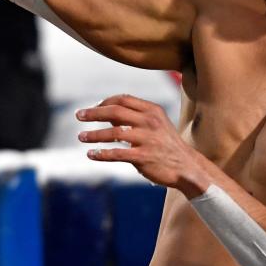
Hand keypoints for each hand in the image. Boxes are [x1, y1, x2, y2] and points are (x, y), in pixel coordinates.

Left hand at [77, 94, 209, 195]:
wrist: (187, 167)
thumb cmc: (166, 144)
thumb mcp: (156, 124)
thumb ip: (133, 117)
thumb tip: (105, 112)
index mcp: (152, 110)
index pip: (123, 99)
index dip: (105, 102)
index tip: (92, 108)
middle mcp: (150, 122)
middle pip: (115, 111)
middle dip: (94, 113)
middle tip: (78, 116)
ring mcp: (147, 139)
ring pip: (114, 132)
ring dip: (94, 134)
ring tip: (81, 137)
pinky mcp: (143, 157)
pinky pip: (117, 154)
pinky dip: (101, 153)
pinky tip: (91, 154)